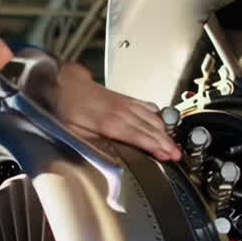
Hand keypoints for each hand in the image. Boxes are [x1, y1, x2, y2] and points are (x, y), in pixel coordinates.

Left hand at [44, 62, 181, 161]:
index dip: (155, 147)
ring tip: (174, 144)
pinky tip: (163, 122)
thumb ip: (92, 145)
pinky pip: (146, 107)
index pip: (139, 137)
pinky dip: (157, 116)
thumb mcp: (73, 132)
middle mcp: (121, 112)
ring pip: (151, 118)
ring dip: (164, 132)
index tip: (167, 155)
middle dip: (166, 143)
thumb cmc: (66, 107)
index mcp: (109, 123)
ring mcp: (124, 104)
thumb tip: (107, 156)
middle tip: (177, 154)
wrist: (64, 83)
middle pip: (149, 129)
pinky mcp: (124, 99)